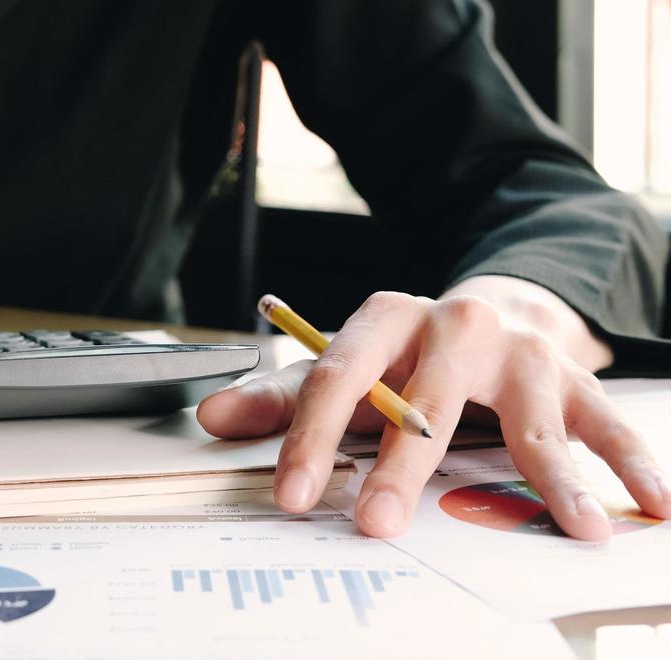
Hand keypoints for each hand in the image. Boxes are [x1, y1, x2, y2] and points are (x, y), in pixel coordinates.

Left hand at [196, 277, 670, 539]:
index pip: (338, 378)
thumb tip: (209, 418)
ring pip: (530, 417)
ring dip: (554, 477)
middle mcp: (452, 324)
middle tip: (379, 527)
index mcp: (384, 318)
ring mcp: (518, 349)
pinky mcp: (570, 374)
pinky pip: (604, 423)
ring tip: (575, 527)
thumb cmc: (404, 353)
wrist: (491, 308)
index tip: (291, 495)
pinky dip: (631, 463)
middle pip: (424, 403)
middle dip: (402, 471)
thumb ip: (281, 398)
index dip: (309, 439)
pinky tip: (652, 504)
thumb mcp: (343, 365)